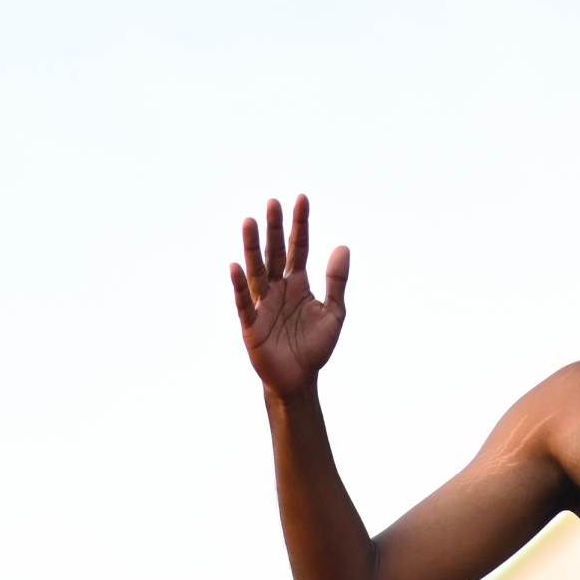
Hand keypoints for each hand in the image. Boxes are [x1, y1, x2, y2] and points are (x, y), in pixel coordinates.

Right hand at [230, 196, 349, 398]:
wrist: (299, 380)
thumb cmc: (315, 348)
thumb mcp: (334, 313)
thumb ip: (337, 282)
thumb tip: (343, 247)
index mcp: (299, 284)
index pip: (299, 248)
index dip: (300, 225)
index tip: (301, 199)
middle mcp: (278, 289)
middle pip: (276, 253)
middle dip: (275, 229)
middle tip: (272, 202)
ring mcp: (263, 304)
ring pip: (257, 270)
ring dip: (252, 247)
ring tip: (250, 222)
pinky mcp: (251, 324)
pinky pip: (244, 302)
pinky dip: (239, 285)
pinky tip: (236, 266)